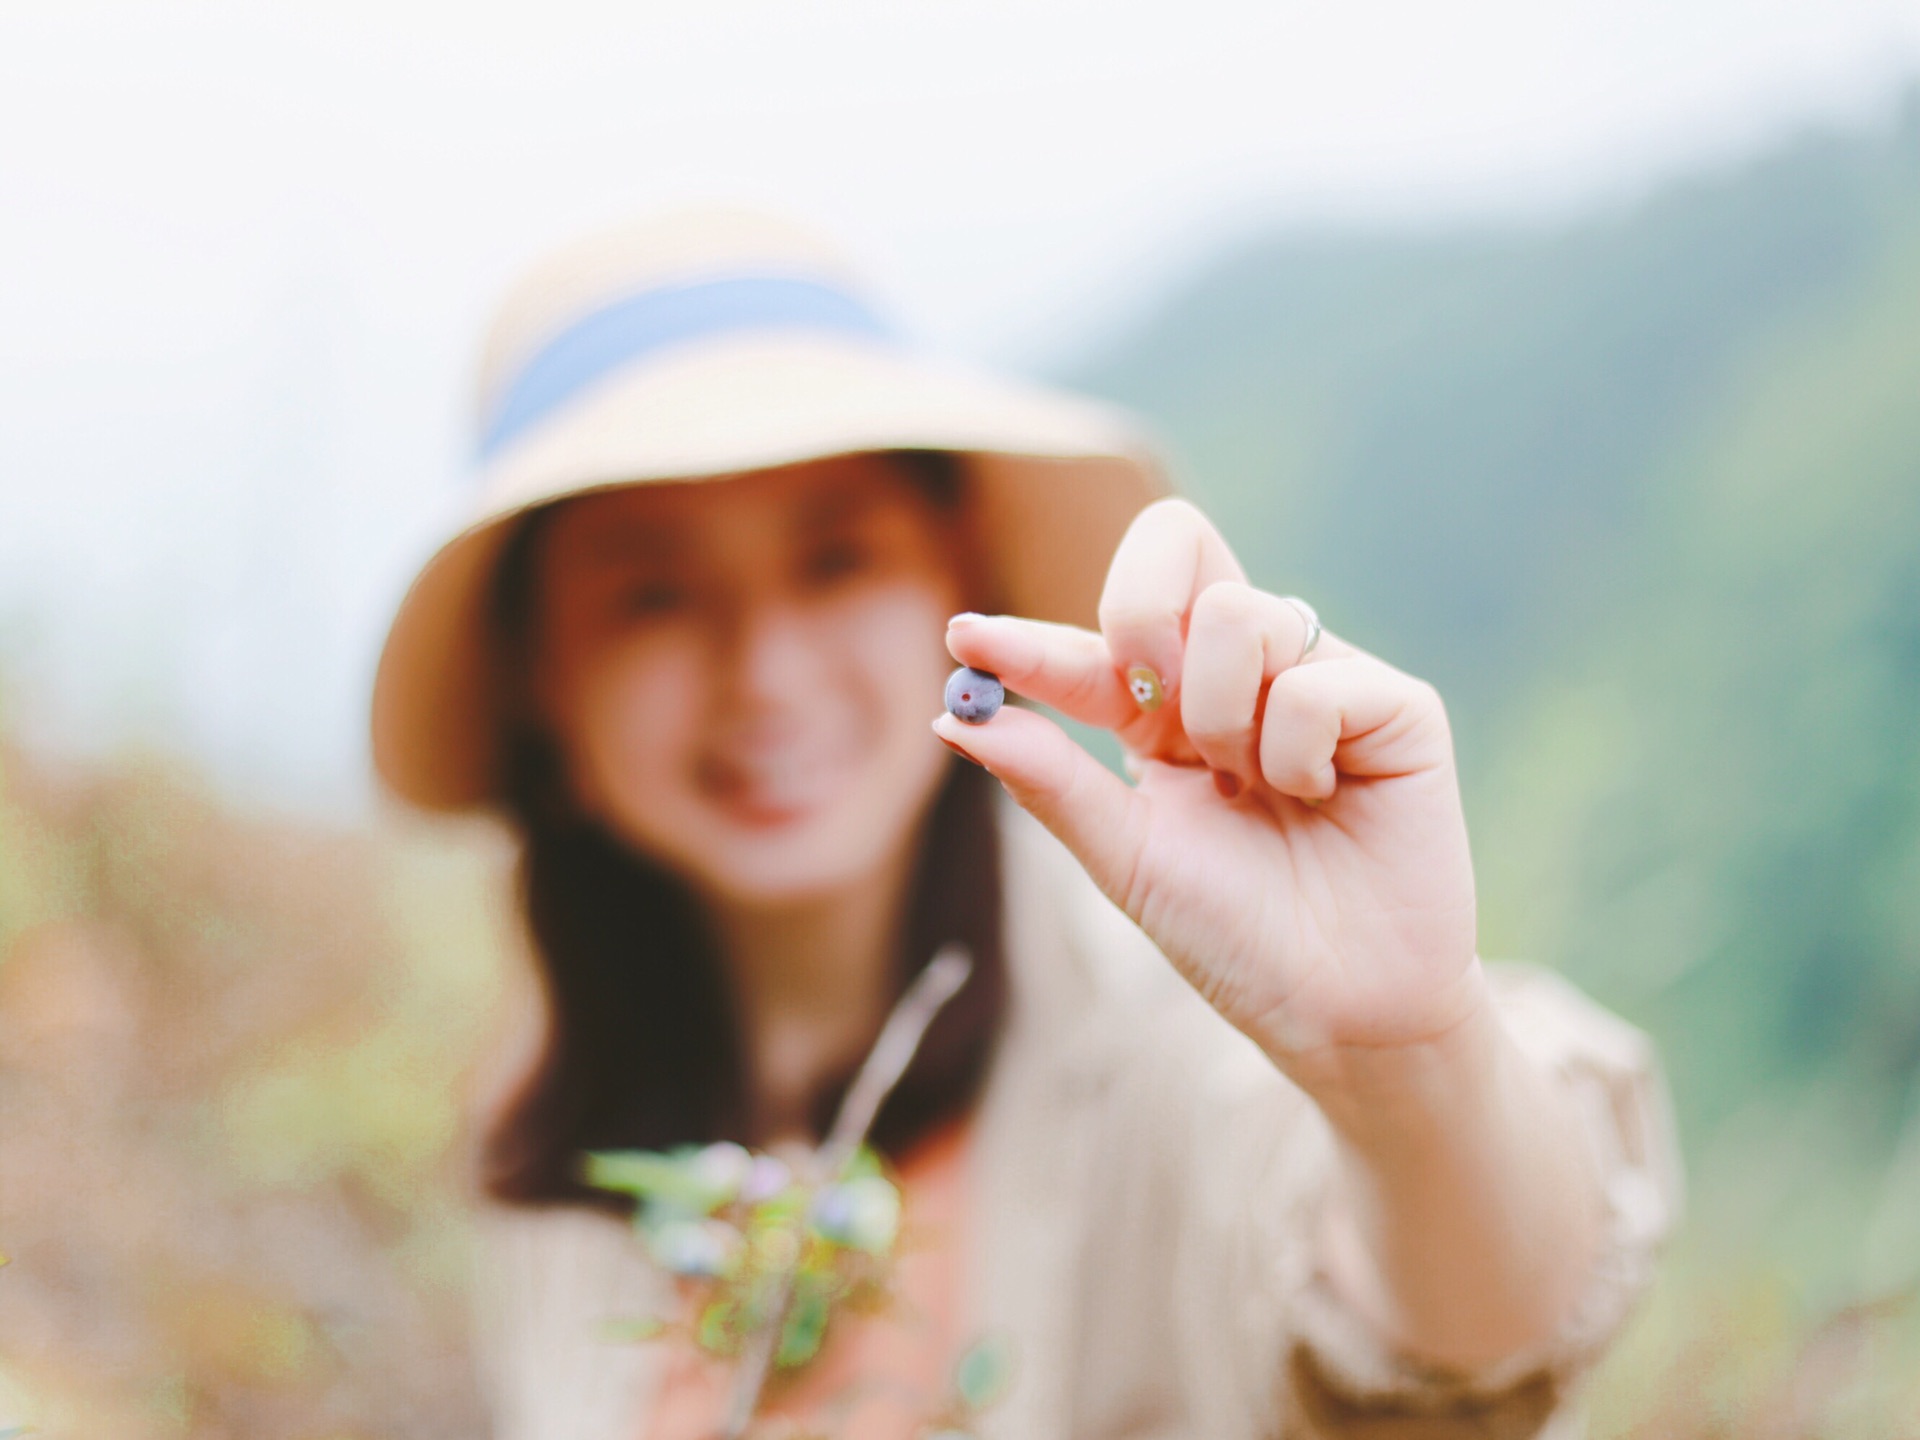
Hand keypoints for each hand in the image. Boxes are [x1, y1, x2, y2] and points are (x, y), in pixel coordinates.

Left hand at [933, 499, 1487, 1082]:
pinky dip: (1292, 752)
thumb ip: (1051, 779)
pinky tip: (1320, 797)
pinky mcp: (1396, 704)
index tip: (965, 640)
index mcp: (1168, 709)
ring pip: (1238, 612)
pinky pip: (1311, 682)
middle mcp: (1242, 674)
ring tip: (1253, 788)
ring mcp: (1320, 676)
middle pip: (1177, 540)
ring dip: (1220, 717)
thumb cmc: (1233, 936)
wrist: (1340, 1013)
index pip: (1095, 641)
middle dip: (1138, 613)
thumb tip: (952, 716)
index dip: (1030, 639)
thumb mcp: (1126, 857)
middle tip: (1147, 705)